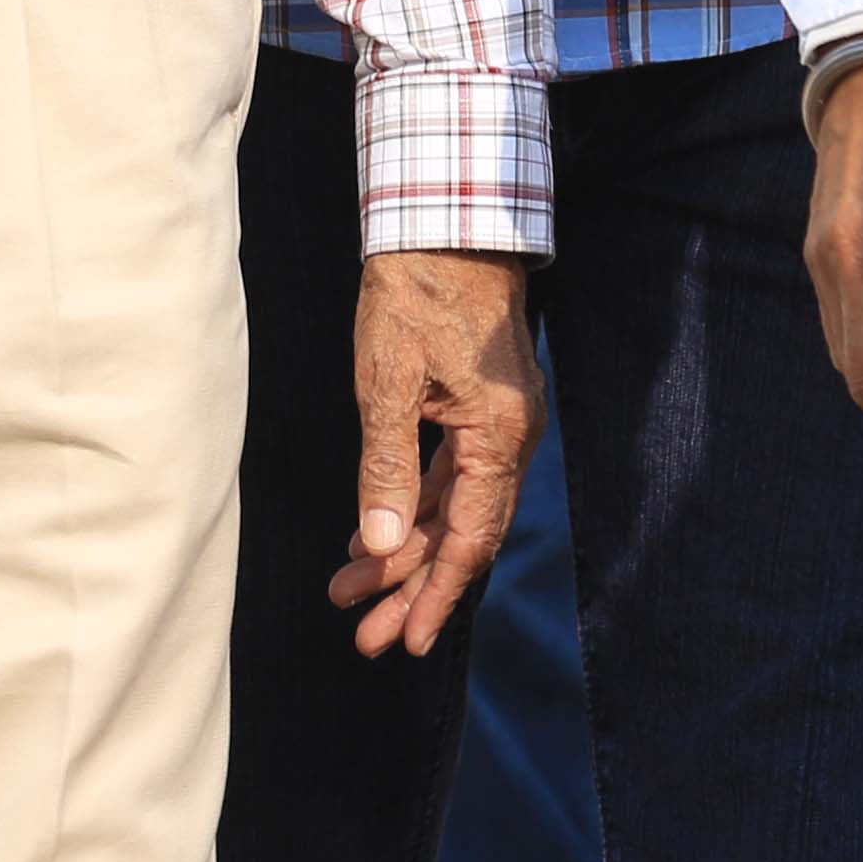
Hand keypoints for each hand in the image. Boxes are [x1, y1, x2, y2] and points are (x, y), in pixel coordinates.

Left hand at [335, 245, 536, 656]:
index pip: (469, 538)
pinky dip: (411, 506)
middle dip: (411, 587)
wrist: (444, 220)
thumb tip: (378, 544)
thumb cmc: (414, 292)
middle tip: (364, 635)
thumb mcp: (388, 381)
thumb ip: (386, 466)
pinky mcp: (478, 408)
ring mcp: (497, 424)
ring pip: (452, 508)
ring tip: (352, 591)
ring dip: (404, 549)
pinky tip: (374, 531)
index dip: (436, 594)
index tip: (406, 642)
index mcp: (499, 436)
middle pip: (462, 534)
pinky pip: (449, 475)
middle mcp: (510, 438)